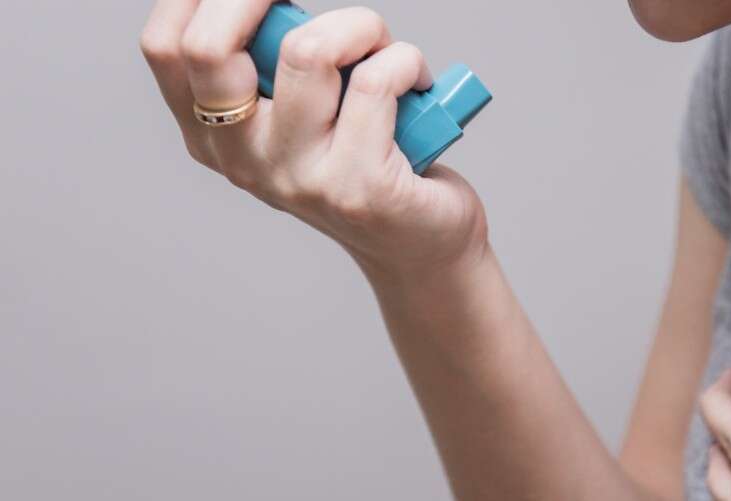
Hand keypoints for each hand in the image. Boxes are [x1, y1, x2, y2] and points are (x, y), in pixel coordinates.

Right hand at [141, 1, 487, 279]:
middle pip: (209, 47)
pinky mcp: (360, 188)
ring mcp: (300, 179)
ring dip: (360, 26)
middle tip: (310, 6)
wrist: (421, 242)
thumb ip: (278, 66)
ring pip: (308, 51)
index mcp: (213, 136)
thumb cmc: (367, 160)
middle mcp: (245, 161)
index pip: (166, 48)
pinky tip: (414, 82)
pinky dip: (405, 60)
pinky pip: (376, 80)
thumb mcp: (303, 111)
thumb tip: (277, 4)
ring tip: (383, 49)